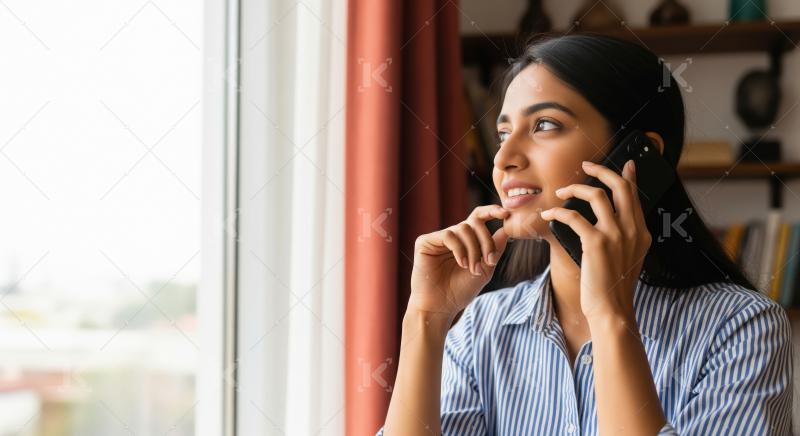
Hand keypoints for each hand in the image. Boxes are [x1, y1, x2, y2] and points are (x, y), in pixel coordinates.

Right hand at [409, 205, 509, 316]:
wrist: (440, 308)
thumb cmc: (460, 291)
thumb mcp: (485, 270)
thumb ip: (494, 250)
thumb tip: (506, 230)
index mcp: (465, 240)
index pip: (478, 218)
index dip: (491, 211)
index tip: (506, 214)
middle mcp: (452, 236)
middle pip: (474, 222)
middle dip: (486, 240)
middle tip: (489, 260)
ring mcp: (438, 238)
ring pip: (463, 228)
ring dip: (473, 249)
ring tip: (473, 268)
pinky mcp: (425, 242)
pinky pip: (448, 235)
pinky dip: (459, 249)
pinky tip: (462, 264)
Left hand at [540, 159, 651, 322]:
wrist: (612, 310)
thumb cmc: (613, 287)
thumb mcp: (628, 258)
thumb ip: (625, 237)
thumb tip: (615, 221)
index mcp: (641, 232)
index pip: (635, 195)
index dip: (629, 176)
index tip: (625, 163)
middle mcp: (632, 230)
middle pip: (619, 186)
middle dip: (602, 170)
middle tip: (587, 165)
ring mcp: (615, 235)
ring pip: (597, 194)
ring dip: (575, 188)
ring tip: (561, 191)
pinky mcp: (596, 243)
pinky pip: (573, 216)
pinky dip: (557, 212)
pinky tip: (548, 214)